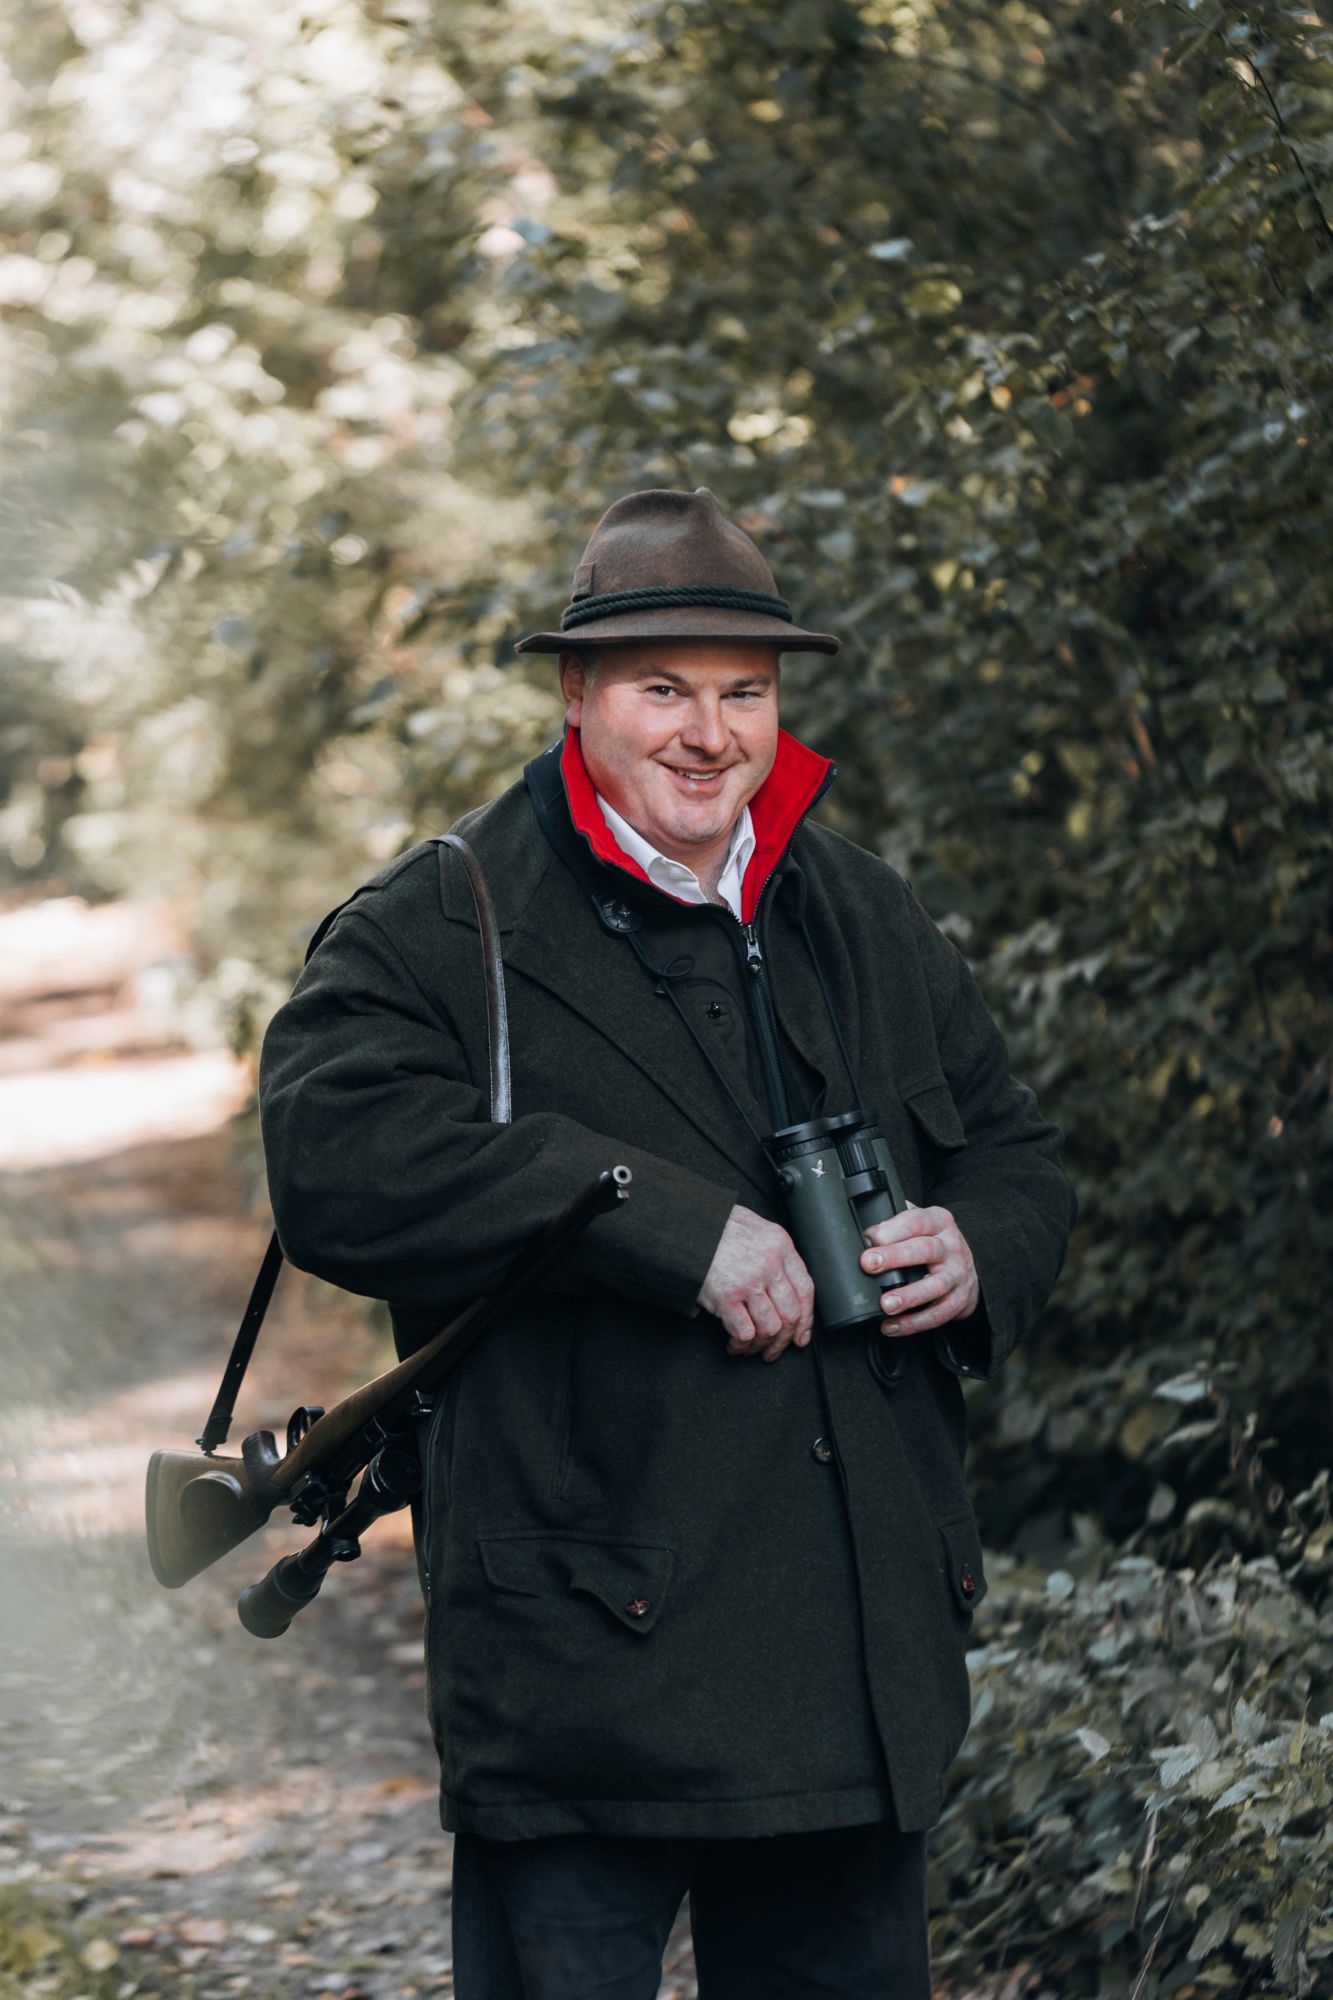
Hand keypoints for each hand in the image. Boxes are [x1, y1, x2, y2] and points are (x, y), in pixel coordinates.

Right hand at [698, 1205, 814, 1362]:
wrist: (685, 1226)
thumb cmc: (715, 1227)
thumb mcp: (753, 1226)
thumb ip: (771, 1250)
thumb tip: (782, 1281)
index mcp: (780, 1245)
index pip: (805, 1290)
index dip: (806, 1319)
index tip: (801, 1335)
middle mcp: (770, 1264)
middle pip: (791, 1314)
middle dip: (784, 1340)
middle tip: (774, 1350)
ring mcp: (749, 1281)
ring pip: (770, 1328)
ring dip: (761, 1346)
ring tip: (750, 1349)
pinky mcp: (726, 1296)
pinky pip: (745, 1333)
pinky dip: (741, 1345)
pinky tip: (734, 1346)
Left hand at [859, 1199, 978, 1338]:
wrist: (966, 1267)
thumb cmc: (933, 1242)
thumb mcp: (921, 1223)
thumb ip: (896, 1220)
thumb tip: (860, 1225)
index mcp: (938, 1222)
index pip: (915, 1221)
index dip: (890, 1229)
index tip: (869, 1238)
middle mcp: (951, 1247)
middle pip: (924, 1250)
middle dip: (895, 1257)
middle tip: (869, 1264)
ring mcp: (957, 1275)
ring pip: (935, 1286)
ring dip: (908, 1296)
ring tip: (885, 1304)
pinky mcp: (960, 1300)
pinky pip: (937, 1314)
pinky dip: (914, 1323)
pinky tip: (892, 1326)